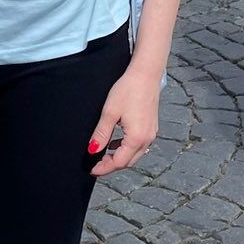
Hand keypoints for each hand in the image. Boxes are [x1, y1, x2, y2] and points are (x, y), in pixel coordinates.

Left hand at [86, 63, 160, 177]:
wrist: (146, 74)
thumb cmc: (128, 89)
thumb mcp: (110, 112)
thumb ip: (101, 134)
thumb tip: (92, 150)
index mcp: (136, 138)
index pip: (119, 162)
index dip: (104, 168)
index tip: (91, 169)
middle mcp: (147, 139)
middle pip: (128, 162)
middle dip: (111, 165)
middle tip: (95, 164)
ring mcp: (151, 133)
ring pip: (134, 155)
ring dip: (119, 157)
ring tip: (103, 154)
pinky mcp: (151, 127)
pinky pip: (138, 145)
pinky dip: (126, 148)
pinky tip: (115, 142)